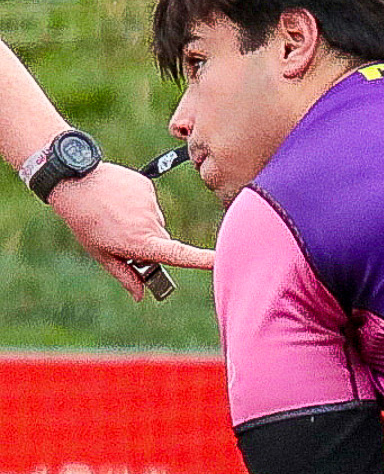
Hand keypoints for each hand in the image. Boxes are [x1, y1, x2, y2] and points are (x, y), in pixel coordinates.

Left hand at [47, 163, 213, 298]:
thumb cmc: (84, 220)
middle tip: (120, 236)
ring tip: (114, 213)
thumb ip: (125, 276)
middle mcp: (149, 223)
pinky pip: (148, 202)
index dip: (202, 260)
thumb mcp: (100, 252)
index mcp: (140, 242)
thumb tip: (140, 295)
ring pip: (154, 221)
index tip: (221, 261)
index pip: (178, 254)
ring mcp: (149, 203)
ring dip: (140, 221)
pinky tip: (117, 198)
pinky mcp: (146, 186)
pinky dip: (136, 203)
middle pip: (162, 240)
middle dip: (149, 242)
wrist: (71, 178)